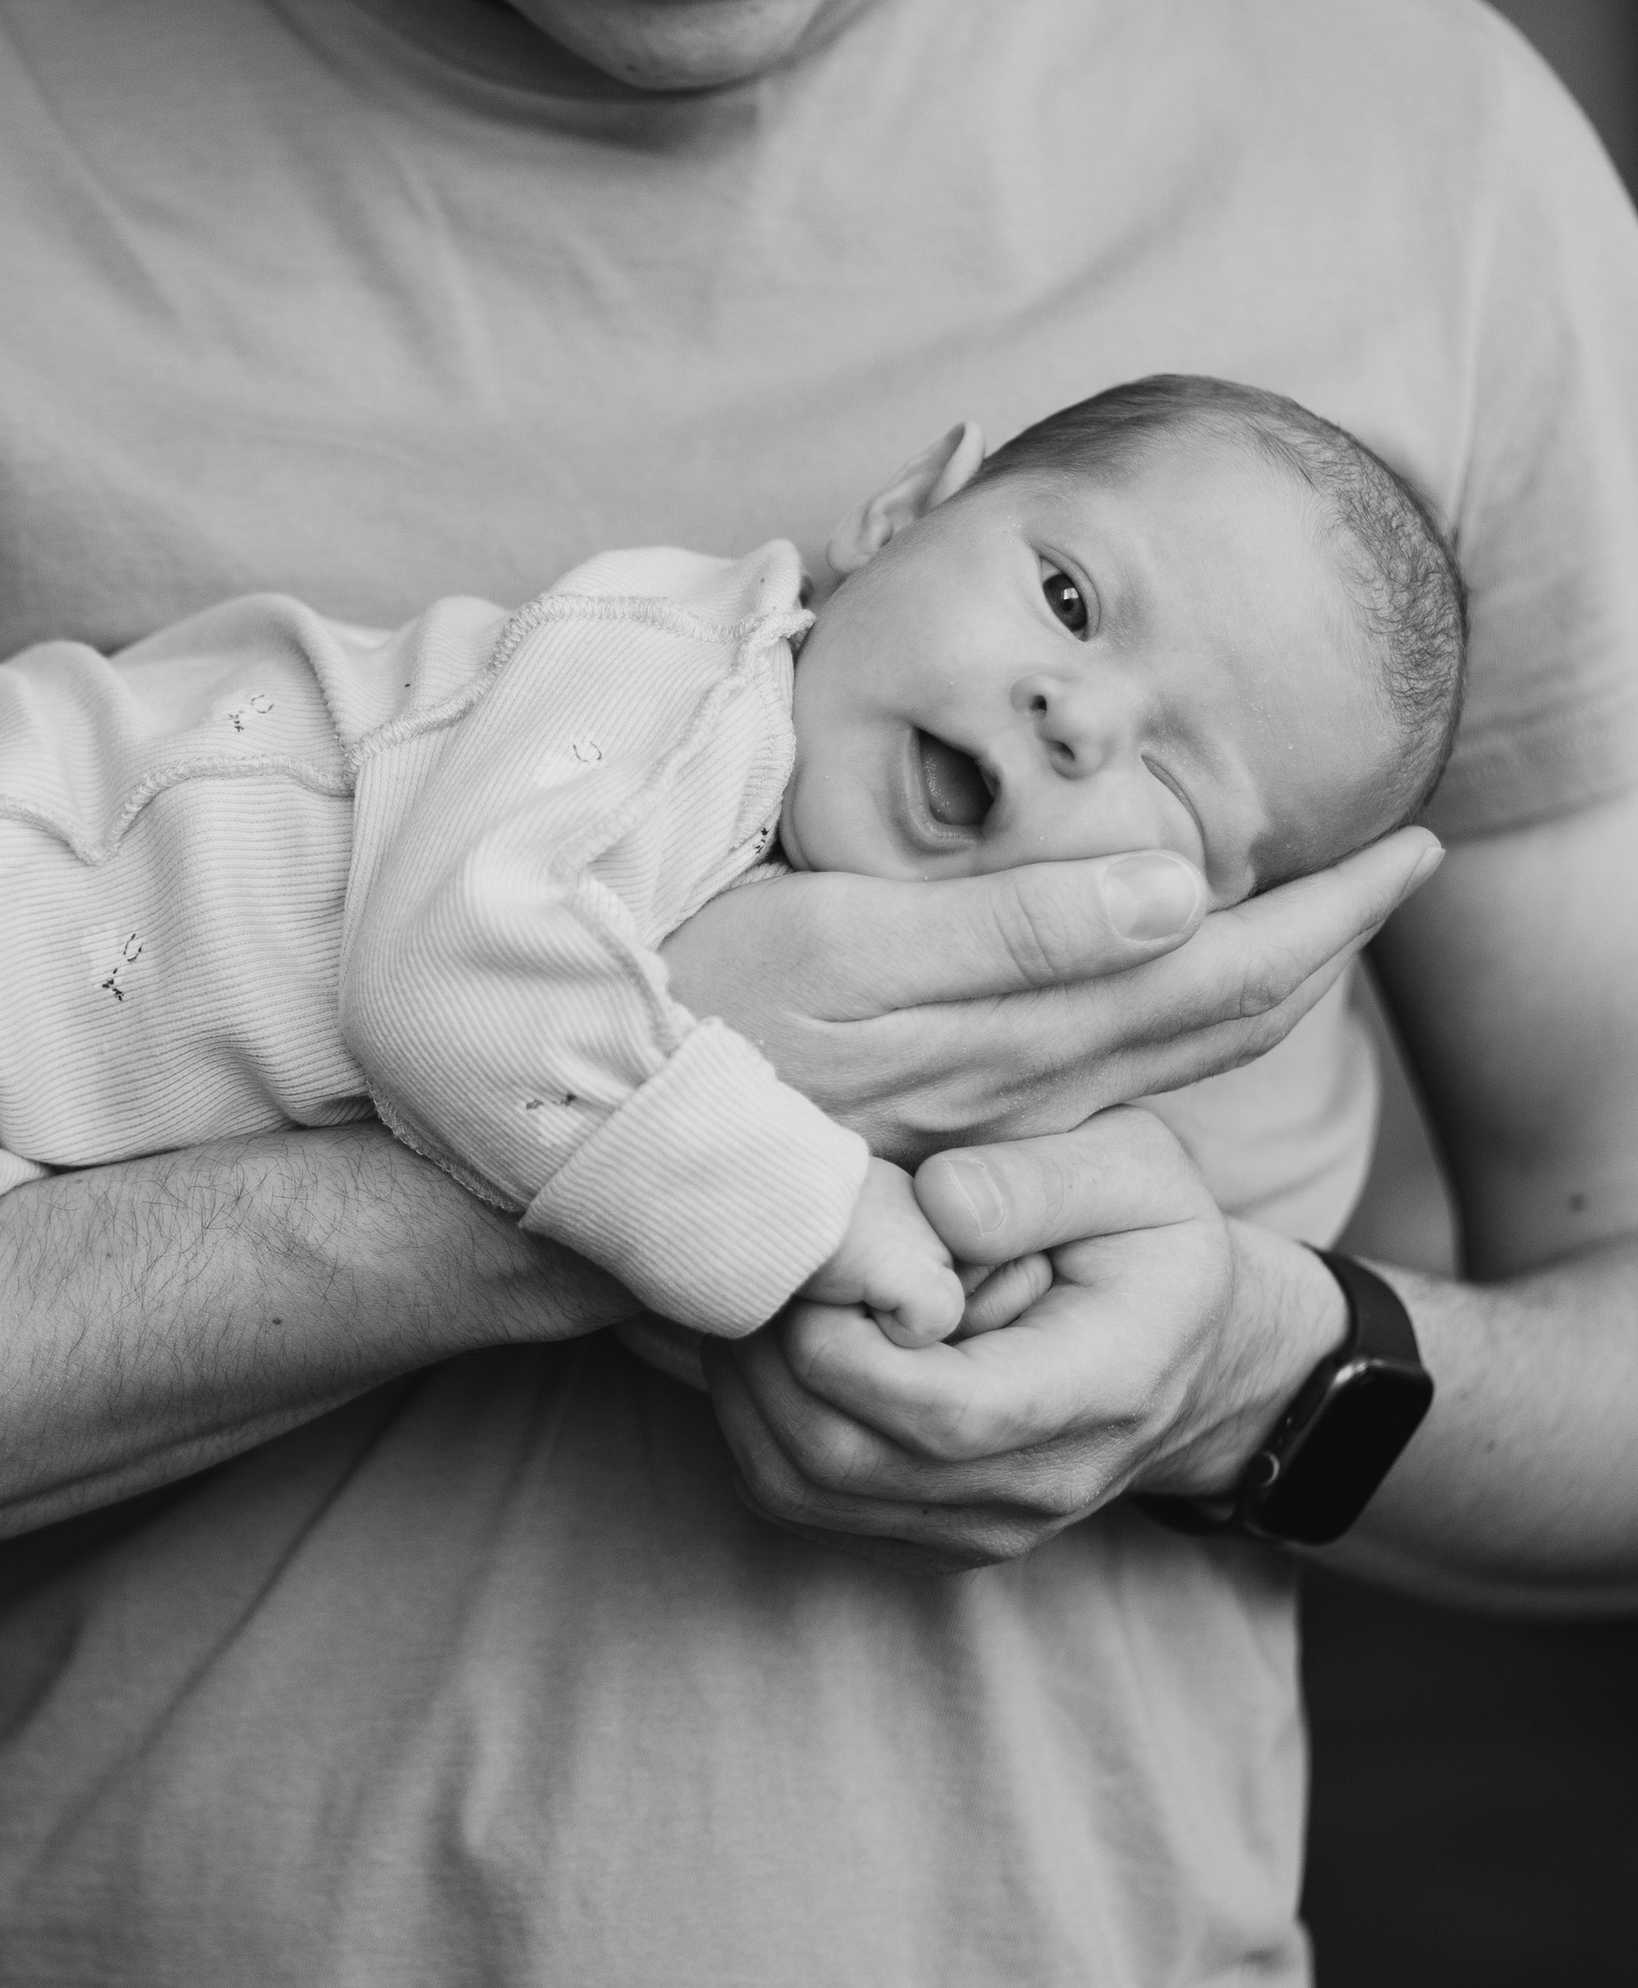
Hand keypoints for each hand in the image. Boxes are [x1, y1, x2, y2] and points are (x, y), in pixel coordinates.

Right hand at [663, 830, 1440, 1165]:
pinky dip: (1170, 1021)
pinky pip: (1099, 1071)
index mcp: (1018, 1033)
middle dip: (1316, 945)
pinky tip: (1174, 987)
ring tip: (1323, 922)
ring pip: (1162, 1051)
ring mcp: (983, 1113)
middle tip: (1402, 868)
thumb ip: (1015, 928)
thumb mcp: (850, 953)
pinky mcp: (936, 1118)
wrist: (581, 1136)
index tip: (1407, 852)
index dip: (1321, 917)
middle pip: (1210, 1015)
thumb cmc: (695, 1014)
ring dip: (1254, 985)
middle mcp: (1023, 1087)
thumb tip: (1177, 889)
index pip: (1212, 972)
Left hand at [702, 1107, 1348, 1567]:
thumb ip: (1038, 1182)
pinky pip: (802, 1502)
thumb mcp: (1136, 1170)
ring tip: (750, 1294)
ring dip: (747, 1391)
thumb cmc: (1156, 1245)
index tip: (809, 1258)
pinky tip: (765, 1343)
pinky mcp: (932, 1535)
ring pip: (802, 1491)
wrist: (1200, 1356)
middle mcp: (1038, 1486)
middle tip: (752, 1260)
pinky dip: (757, 1423)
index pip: (940, 1412)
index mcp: (1101, 1391)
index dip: (842, 1345)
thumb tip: (934, 1204)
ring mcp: (981, 1527)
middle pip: (845, 1460)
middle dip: (769, 1357)